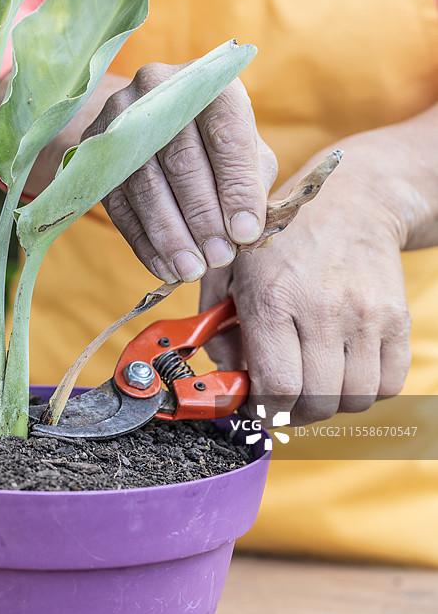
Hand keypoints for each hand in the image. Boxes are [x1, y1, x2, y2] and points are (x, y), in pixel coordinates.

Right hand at [81, 62, 277, 282]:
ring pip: (145, 183)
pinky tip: (165, 266)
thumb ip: (254, 184)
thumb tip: (250, 234)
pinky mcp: (96, 150)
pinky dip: (143, 241)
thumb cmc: (216, 140)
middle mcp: (161, 89)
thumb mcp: (246, 149)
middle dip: (203, 217)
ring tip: (192, 269)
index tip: (246, 233)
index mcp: (209, 82)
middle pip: (181, 160)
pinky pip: (118, 203)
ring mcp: (122, 117)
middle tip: (219, 258)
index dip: (237, 188)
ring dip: (171, 235)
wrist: (154, 117)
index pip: (225, 136)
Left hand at [200, 130, 416, 423]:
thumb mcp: (231, 267)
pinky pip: (388, 384)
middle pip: (315, 401)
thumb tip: (227, 375)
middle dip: (292, 412)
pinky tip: (344, 368)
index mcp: (272, 296)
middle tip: (282, 397)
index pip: (276, 386)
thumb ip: (215, 324)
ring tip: (313, 379)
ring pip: (353, 400)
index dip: (262, 410)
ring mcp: (366, 314)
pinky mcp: (397, 317)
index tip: (255, 404)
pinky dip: (366, 389)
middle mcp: (322, 307)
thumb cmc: (282, 237)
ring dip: (329, 402)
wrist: (351, 201)